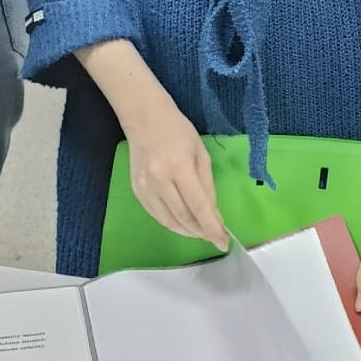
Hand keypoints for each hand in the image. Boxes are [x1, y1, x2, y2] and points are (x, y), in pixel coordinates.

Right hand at [127, 97, 229, 250]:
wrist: (144, 118)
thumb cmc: (178, 131)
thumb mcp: (201, 154)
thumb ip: (207, 186)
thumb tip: (213, 215)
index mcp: (179, 168)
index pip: (199, 207)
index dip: (213, 229)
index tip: (224, 243)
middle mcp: (160, 181)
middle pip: (184, 218)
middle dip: (201, 232)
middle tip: (215, 236)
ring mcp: (145, 188)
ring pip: (168, 222)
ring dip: (187, 231)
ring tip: (200, 232)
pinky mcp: (137, 191)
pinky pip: (156, 216)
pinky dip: (171, 223)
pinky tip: (182, 223)